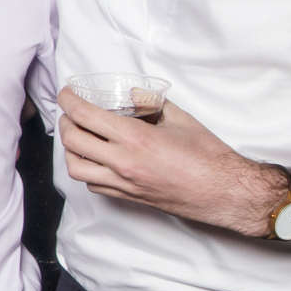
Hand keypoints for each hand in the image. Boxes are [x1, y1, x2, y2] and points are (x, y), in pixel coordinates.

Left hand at [56, 87, 278, 236]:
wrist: (225, 192)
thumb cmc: (209, 157)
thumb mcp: (180, 119)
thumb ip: (151, 103)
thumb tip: (133, 95)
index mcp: (135, 138)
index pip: (85, 115)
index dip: (69, 100)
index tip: (67, 93)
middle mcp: (123, 162)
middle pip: (72, 140)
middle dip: (65, 121)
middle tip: (71, 112)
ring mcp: (123, 182)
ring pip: (75, 167)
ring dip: (70, 149)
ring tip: (78, 136)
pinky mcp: (128, 196)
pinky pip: (93, 184)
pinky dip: (86, 169)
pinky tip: (95, 158)